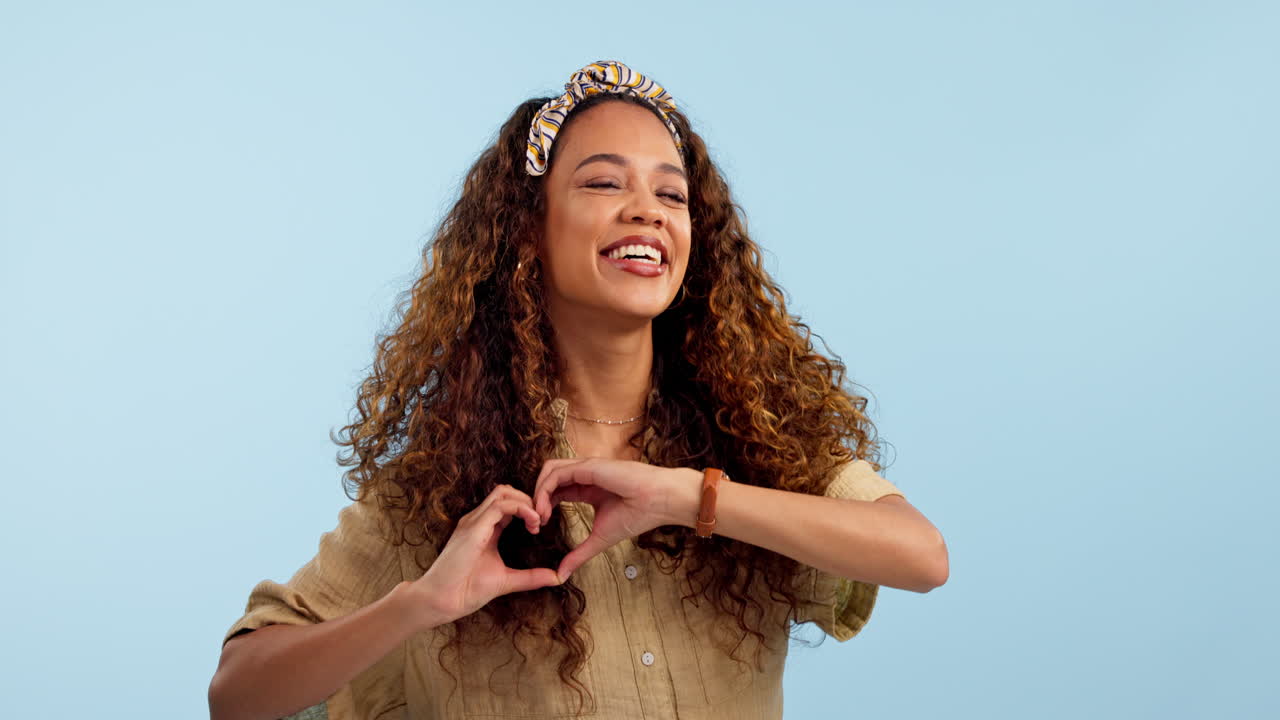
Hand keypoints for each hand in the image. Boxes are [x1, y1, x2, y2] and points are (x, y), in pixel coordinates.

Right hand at [408, 484, 559, 628]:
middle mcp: (476, 520)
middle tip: (541, 521)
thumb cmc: (466, 591)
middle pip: (506, 491)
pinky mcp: (473, 528)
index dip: (527, 508)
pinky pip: (501, 506)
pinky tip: (532, 523)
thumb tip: (556, 577)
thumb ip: (531, 577)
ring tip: (537, 522)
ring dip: (526, 502)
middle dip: (529, 500)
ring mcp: (473, 521)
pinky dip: (521, 508)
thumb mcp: (507, 581)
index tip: (539, 526)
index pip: (507, 504)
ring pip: (503, 492)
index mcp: (483, 528)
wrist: (441, 601)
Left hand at [532, 458, 695, 580]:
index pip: (556, 490)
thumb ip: (579, 555)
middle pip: (548, 478)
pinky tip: (546, 510)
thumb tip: (561, 576)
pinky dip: (544, 490)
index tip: (540, 527)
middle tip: (534, 523)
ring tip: (539, 516)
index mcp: (588, 488)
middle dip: (536, 498)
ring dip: (537, 492)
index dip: (544, 506)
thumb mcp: (599, 539)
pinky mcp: (588, 467)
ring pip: (549, 471)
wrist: (659, 502)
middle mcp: (585, 475)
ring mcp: (586, 468)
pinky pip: (557, 474)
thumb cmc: (637, 516)